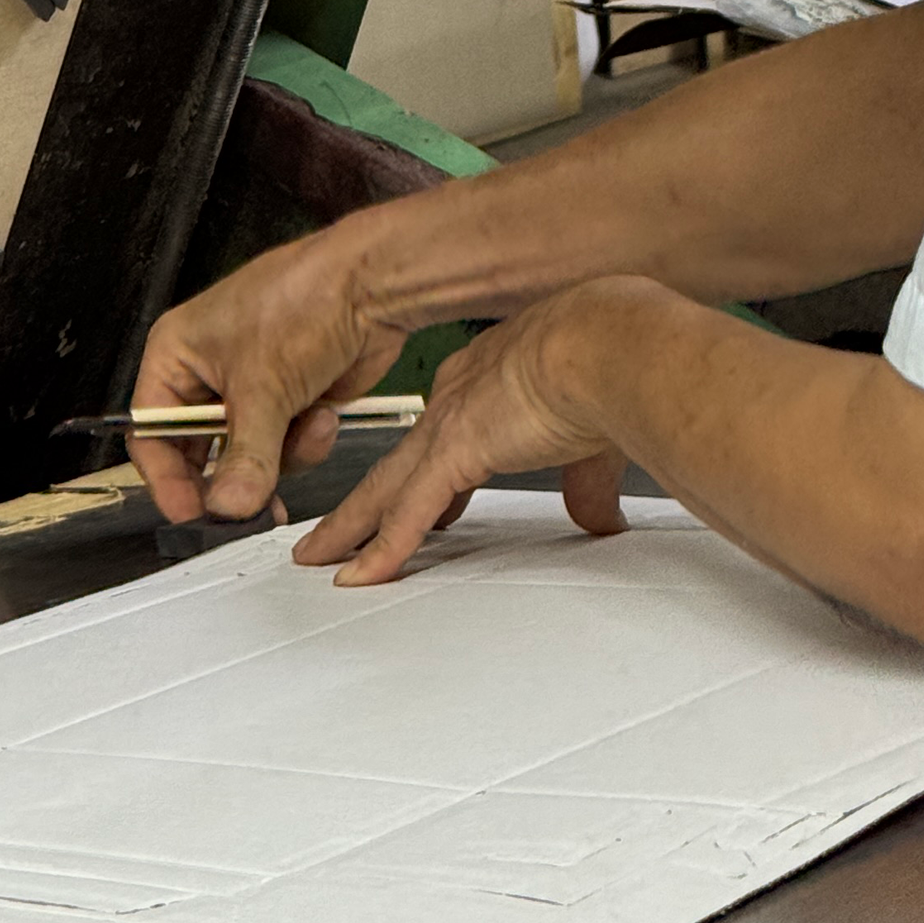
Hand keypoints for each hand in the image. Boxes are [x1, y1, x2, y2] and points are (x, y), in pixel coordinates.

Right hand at [126, 225, 407, 524]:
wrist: (372, 285)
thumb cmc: (303, 300)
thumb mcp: (264, 387)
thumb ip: (245, 456)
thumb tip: (229, 505)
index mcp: (176, 355)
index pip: (151, 433)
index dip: (167, 478)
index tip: (189, 513)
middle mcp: (207, 374)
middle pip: (201, 452)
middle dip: (233, 476)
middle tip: (249, 505)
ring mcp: (252, 389)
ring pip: (249, 458)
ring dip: (281, 454)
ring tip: (305, 425)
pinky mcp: (290, 401)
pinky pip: (285, 448)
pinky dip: (306, 439)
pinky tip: (324, 413)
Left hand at [293, 281, 652, 582]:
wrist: (604, 346)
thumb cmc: (604, 369)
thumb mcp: (589, 441)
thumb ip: (583, 484)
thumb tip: (597, 519)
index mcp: (485, 386)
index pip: (438, 443)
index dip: (418, 476)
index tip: (410, 502)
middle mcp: (454, 401)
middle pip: (393, 466)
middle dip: (360, 504)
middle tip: (331, 533)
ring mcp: (446, 427)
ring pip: (382, 490)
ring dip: (348, 528)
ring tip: (319, 557)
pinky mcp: (451, 452)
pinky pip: (406, 514)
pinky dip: (382, 550)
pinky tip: (359, 576)